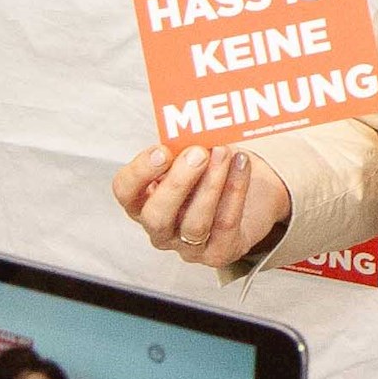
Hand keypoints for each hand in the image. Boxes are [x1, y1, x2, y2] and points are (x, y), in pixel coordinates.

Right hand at [113, 141, 291, 274]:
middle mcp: (160, 228)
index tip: (162, 150)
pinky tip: (241, 165)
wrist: (252, 197)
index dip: (140, 172)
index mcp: (143, 201)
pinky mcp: (218, 253)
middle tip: (198, 153)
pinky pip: (226, 225)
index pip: (125, 191)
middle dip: (178, 183)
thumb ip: (183, 145)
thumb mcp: (190, 156)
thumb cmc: (211, 173)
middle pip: (157, 216)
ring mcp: (187, 246)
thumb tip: (192, 125)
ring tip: (223, 153)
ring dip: (211, 185)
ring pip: (194, 224)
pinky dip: (235, 191)